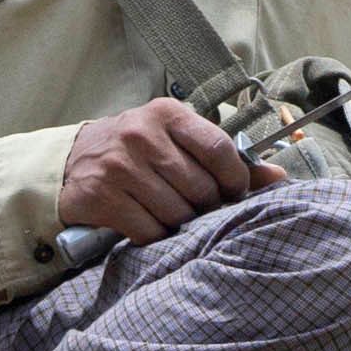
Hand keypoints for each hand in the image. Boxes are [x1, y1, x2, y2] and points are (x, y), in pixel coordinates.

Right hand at [57, 97, 272, 245]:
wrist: (73, 162)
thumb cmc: (138, 151)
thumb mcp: (177, 141)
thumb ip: (224, 158)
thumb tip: (277, 177)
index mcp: (167, 114)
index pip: (219, 148)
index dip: (234, 179)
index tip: (232, 192)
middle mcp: (142, 135)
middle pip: (200, 188)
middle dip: (205, 206)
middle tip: (195, 207)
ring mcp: (120, 166)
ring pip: (177, 213)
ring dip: (180, 223)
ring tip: (168, 213)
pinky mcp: (102, 196)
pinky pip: (149, 231)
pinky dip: (154, 235)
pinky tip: (146, 222)